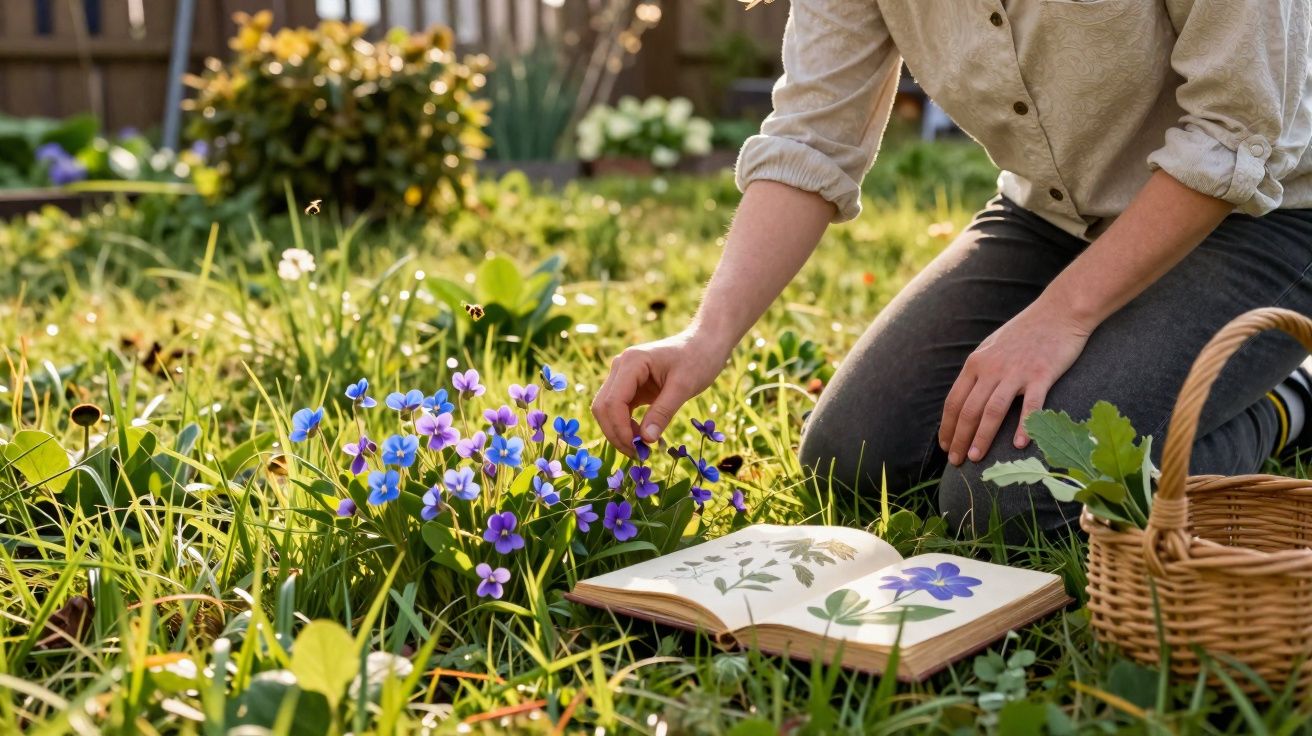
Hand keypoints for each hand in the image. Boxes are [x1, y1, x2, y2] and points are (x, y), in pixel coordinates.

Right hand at [592, 331, 729, 455]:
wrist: (705, 344)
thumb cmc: (698, 360)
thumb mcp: (684, 387)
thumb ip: (663, 412)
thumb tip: (646, 440)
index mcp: (631, 362)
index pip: (612, 402)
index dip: (620, 429)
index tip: (637, 450)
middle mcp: (620, 367)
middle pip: (603, 407)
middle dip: (616, 434)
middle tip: (639, 455)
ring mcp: (622, 376)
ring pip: (607, 410)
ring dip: (619, 432)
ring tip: (641, 449)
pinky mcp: (629, 385)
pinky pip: (618, 409)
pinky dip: (625, 426)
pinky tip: (641, 437)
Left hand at [939, 303, 1092, 464]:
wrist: (1059, 311)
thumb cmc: (1026, 332)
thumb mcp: (992, 348)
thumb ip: (979, 372)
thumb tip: (967, 398)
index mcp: (976, 363)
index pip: (954, 401)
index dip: (947, 427)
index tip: (945, 446)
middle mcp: (991, 368)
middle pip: (969, 409)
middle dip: (959, 438)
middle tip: (955, 462)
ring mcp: (1016, 372)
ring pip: (993, 410)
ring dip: (982, 437)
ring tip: (976, 458)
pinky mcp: (1042, 374)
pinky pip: (1031, 405)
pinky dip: (1024, 426)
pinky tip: (1019, 445)